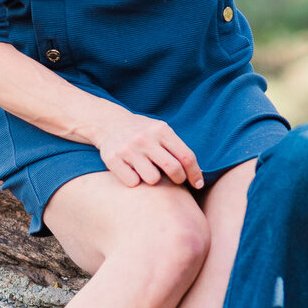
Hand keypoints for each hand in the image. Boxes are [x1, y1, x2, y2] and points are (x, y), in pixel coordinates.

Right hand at [88, 107, 203, 189]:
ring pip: (152, 179)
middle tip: (177, 181)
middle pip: (172, 168)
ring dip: (154, 180)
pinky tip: (133, 172)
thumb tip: (197, 172)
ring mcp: (129, 149)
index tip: (198, 184)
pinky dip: (135, 181)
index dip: (195, 173)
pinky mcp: (113, 159)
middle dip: (179, 179)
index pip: (186, 156)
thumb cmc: (143, 132)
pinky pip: (133, 182)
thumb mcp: (160, 130)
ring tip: (149, 171)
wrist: (109, 123)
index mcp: (161, 129)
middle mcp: (145, 138)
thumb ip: (176, 147)